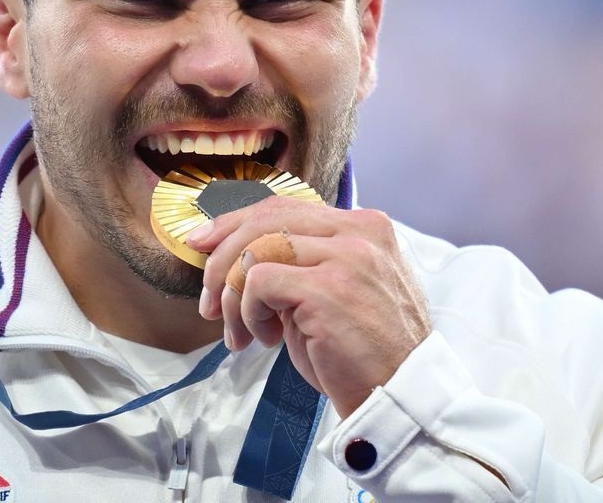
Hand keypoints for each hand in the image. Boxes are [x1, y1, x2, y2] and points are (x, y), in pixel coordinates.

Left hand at [191, 196, 431, 417]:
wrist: (399, 397)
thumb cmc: (362, 352)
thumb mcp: (334, 291)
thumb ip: (300, 264)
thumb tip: (236, 255)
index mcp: (365, 226)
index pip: (285, 206)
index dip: (235, 222)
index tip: (203, 244)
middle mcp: (359, 232)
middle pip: (265, 219)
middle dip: (222, 259)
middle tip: (209, 302)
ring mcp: (346, 257)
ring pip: (256, 250)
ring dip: (234, 296)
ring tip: (240, 332)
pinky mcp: (327, 288)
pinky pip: (259, 281)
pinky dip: (248, 311)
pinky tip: (265, 338)